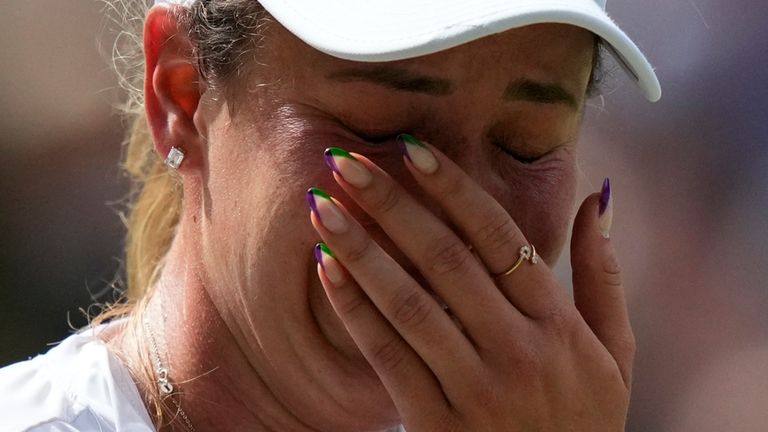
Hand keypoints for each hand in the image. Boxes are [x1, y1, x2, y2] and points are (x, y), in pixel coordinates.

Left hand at [307, 138, 633, 431]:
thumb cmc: (584, 420)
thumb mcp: (615, 353)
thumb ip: (604, 275)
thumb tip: (599, 197)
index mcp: (559, 326)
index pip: (499, 238)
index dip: (451, 189)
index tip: (410, 149)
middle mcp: (518, 350)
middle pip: (444, 259)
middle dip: (391, 203)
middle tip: (344, 159)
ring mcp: (476, 389)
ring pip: (409, 302)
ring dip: (361, 248)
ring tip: (321, 205)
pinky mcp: (436, 423)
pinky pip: (387, 356)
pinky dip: (355, 309)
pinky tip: (327, 268)